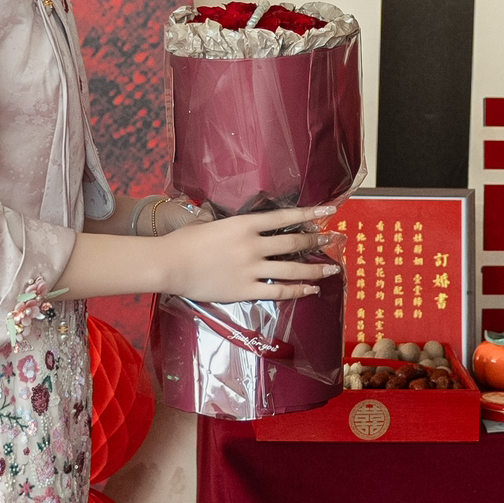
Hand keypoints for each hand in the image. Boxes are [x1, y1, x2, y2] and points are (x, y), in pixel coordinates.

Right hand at [159, 205, 338, 302]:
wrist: (169, 264)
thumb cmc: (184, 241)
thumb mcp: (210, 223)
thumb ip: (230, 225)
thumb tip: (239, 225)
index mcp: (244, 224)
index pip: (284, 217)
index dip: (308, 214)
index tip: (327, 211)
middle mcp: (252, 245)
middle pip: (293, 242)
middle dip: (316, 241)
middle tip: (333, 239)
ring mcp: (250, 268)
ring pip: (292, 268)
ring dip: (314, 268)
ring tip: (331, 268)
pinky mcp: (245, 289)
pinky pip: (278, 291)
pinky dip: (297, 290)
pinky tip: (310, 289)